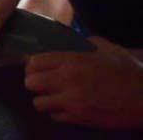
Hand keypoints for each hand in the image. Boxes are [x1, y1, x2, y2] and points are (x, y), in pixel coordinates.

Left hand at [25, 37, 142, 129]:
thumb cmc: (129, 72)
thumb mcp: (108, 49)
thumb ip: (88, 42)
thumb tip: (77, 40)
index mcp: (73, 61)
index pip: (35, 62)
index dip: (32, 64)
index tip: (36, 66)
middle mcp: (68, 81)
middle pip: (30, 82)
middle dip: (34, 82)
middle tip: (42, 82)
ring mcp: (73, 102)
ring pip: (38, 103)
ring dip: (43, 99)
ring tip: (51, 96)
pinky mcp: (80, 118)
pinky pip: (55, 117)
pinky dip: (56, 113)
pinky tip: (65, 107)